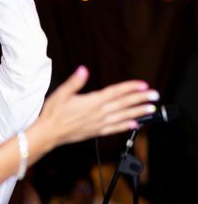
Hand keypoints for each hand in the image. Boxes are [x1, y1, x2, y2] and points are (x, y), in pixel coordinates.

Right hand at [34, 66, 157, 148]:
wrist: (48, 133)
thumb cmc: (53, 113)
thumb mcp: (61, 93)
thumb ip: (74, 82)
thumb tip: (83, 70)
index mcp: (92, 102)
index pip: (115, 92)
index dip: (130, 88)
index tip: (143, 85)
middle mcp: (98, 113)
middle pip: (123, 104)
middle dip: (140, 99)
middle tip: (155, 96)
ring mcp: (98, 124)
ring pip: (123, 117)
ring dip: (138, 112)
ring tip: (151, 109)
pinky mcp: (95, 132)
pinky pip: (114, 129)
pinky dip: (125, 126)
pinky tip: (134, 125)